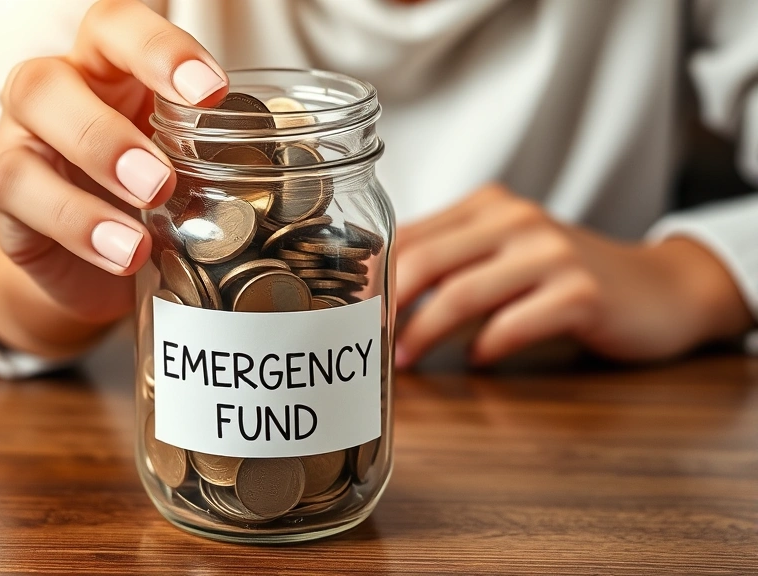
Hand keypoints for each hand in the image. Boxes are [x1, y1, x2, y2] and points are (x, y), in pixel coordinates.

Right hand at [0, 0, 227, 355]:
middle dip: (108, 131)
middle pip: (47, 79)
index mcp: (107, 69)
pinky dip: (75, 225)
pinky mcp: (3, 199)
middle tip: (165, 179)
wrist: (93, 262)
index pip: (118, 30)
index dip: (161, 53)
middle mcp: (53, 93)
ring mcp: (17, 141)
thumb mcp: (190, 167)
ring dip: (86, 177)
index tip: (214, 94)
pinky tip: (123, 253)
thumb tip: (308, 169)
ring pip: (25, 138)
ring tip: (142, 223)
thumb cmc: (151, 198)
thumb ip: (225, 155)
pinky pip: (16, 195)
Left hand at [394, 184, 752, 366]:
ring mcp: (551, 254)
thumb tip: (377, 298)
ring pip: (460, 294)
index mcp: (488, 207)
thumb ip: (451, 263)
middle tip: (363, 344)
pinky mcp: (581, 293)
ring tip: (403, 363)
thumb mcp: (505, 254)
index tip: (345, 312)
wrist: (659, 289)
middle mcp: (516, 220)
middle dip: (385, 308)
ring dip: (422, 335)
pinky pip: (513, 324)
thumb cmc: (565, 278)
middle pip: (424, 261)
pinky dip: (485, 348)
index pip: (408, 235)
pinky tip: (476, 361)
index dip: (370, 277)